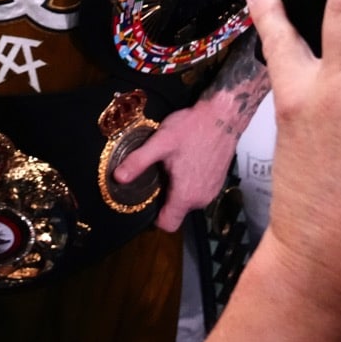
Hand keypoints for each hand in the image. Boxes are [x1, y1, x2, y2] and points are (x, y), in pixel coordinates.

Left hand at [114, 102, 240, 231]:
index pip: (167, 225)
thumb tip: (118, 177)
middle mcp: (201, 199)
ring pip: (188, 201)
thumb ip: (139, 162)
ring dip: (178, 189)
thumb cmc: (192, 128)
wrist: (222, 117)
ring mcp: (212, 192)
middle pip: (176, 212)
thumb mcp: (160, 143)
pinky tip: (187, 162)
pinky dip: (190, 183)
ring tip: (174, 164)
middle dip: (165, 196)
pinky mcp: (218, 183)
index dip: (155, 217)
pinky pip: (198, 192)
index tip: (148, 199)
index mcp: (185, 195)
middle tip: (160, 172)